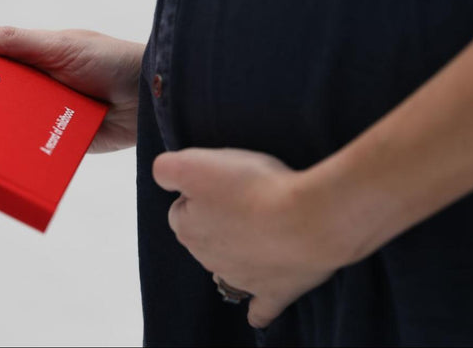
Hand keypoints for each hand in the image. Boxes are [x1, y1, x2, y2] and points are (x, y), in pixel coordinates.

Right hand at [0, 17, 142, 151]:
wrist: (152, 96)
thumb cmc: (109, 60)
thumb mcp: (58, 46)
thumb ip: (14, 41)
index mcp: (32, 59)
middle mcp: (36, 88)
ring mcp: (47, 117)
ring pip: (10, 126)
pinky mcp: (60, 144)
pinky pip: (33, 151)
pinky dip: (17, 153)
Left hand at [153, 148, 355, 327]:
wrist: (308, 219)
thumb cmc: (254, 189)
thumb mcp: (196, 163)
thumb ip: (168, 169)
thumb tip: (164, 177)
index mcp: (188, 228)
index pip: (181, 208)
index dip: (200, 190)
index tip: (221, 180)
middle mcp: (208, 258)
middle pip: (206, 234)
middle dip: (219, 217)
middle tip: (246, 196)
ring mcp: (241, 278)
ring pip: (229, 265)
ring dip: (240, 250)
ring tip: (263, 227)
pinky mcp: (273, 293)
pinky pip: (260, 308)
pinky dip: (257, 308)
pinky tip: (256, 308)